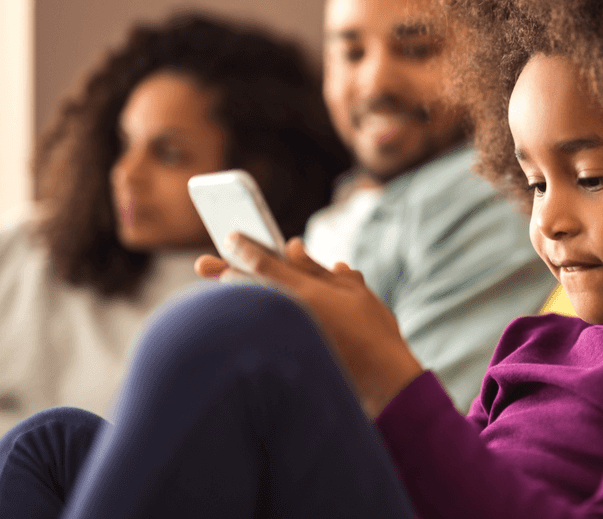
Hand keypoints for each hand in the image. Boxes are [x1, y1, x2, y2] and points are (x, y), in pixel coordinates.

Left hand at [195, 236, 423, 418]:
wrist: (381, 381)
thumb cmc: (374, 333)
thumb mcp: (356, 292)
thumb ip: (322, 270)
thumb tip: (294, 247)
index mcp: (309, 292)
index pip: (266, 263)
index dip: (246, 248)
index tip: (230, 237)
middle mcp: (290, 313)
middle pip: (248, 287)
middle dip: (224, 273)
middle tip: (204, 264)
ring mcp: (284, 337)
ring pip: (250, 309)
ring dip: (236, 296)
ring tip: (223, 284)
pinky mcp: (283, 358)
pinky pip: (258, 333)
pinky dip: (248, 321)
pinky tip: (245, 318)